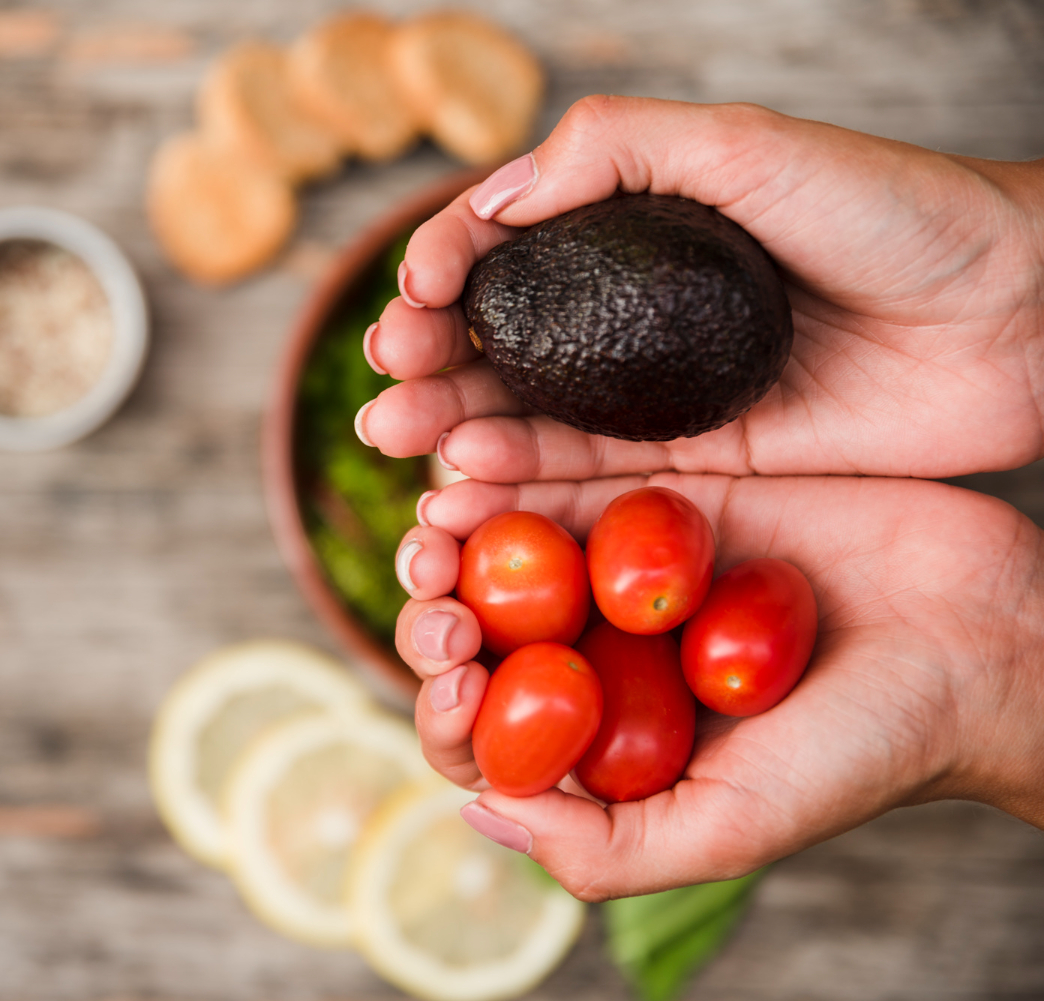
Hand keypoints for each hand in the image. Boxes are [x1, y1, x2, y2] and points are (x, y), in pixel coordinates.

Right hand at [358, 97, 1043, 481]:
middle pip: (495, 337)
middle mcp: (630, 309)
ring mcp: (654, 390)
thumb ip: (615, 148)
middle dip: (425, 354)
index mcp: (632, 224)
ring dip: (447, 422)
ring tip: (396, 432)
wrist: (1013, 317)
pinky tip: (467, 475)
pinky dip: (515, 479)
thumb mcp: (746, 145)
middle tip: (389, 379)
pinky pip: (583, 475)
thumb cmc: (893, 210)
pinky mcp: (688, 465)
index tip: (414, 295)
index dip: (442, 266)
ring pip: (522, 411)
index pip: (504, 242)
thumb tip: (492, 201)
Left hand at [394, 473, 1043, 899]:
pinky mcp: (666, 497)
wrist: (980, 642)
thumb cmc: (863, 752)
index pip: (488, 735)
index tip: (455, 678)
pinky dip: (517, 475)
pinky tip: (474, 469)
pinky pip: (573, 481)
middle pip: (484, 637)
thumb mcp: (732, 827)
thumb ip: (607, 847)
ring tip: (434, 528)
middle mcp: (604, 657)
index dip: (448, 709)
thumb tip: (479, 815)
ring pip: (510, 556)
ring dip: (456, 541)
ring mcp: (627, 574)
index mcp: (603, 741)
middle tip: (433, 596)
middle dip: (436, 617)